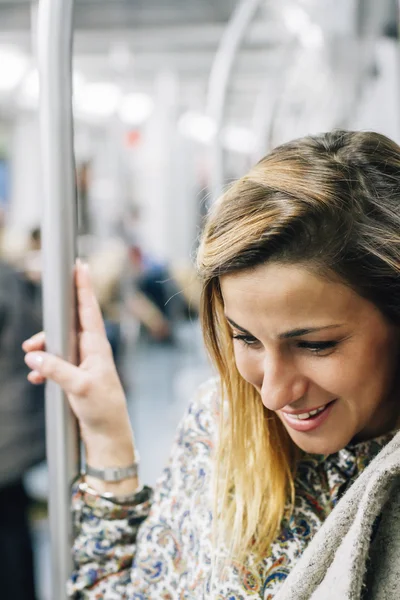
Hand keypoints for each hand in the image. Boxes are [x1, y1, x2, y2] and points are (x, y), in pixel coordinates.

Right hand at [22, 261, 136, 492]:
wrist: (109, 435)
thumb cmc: (103, 410)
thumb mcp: (78, 388)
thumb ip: (56, 369)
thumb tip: (33, 355)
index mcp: (98, 348)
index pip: (89, 311)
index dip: (84, 288)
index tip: (80, 265)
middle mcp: (93, 351)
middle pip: (69, 326)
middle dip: (49, 328)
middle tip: (31, 339)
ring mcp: (86, 363)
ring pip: (60, 345)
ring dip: (44, 350)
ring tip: (30, 360)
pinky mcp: (78, 376)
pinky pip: (58, 363)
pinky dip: (45, 367)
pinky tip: (36, 378)